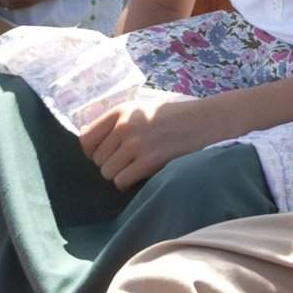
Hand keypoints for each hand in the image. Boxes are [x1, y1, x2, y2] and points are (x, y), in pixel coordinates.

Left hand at [79, 91, 221, 190]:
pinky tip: (141, 176)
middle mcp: (125, 126)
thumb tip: (94, 148)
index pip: (85, 138)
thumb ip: (120, 123)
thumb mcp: (143, 109)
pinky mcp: (149, 161)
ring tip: (137, 168)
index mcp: (121, 111)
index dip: (92, 151)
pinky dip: (128, 184)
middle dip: (111, 164)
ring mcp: (136, 144)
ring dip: (119, 175)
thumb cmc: (176, 117)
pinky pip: (121, 181)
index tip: (105, 154)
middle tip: (129, 162)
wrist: (207, 121)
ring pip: (107, 172)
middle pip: (97, 159)